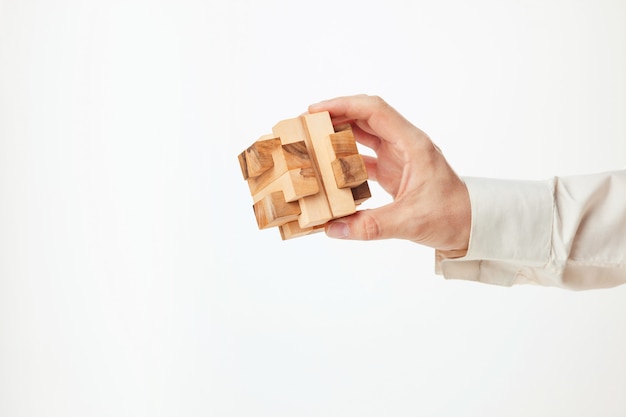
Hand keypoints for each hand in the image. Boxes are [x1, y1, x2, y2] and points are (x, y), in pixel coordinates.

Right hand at [308, 95, 469, 254]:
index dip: (343, 105)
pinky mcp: (394, 171)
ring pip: (363, 135)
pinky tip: (328, 167)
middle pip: (364, 117)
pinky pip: (365, 157)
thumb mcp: (410, 222)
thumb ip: (371, 225)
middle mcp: (404, 144)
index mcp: (412, 144)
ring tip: (311, 139)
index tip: (316, 110)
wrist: (471, 225)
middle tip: (305, 123)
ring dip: (338, 134)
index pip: (374, 111)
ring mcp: (399, 157)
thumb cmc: (451, 216)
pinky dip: (345, 158)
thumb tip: (333, 228)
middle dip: (334, 116)